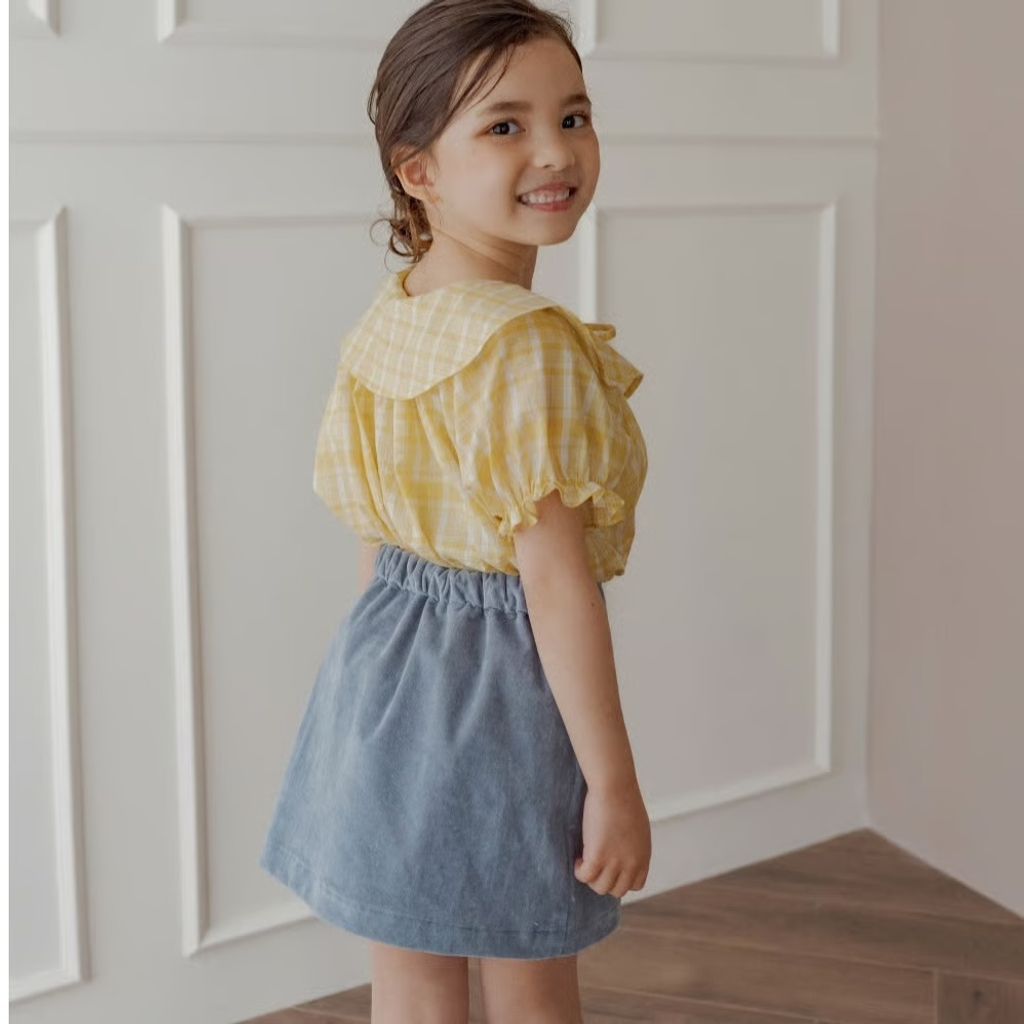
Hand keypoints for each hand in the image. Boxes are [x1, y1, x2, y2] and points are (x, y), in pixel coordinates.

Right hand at [573, 778, 650, 896]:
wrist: (615, 788)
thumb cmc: (624, 799)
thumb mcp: (638, 829)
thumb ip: (633, 846)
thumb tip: (622, 853)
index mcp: (643, 857)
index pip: (634, 885)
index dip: (620, 879)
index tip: (609, 868)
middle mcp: (631, 864)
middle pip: (616, 890)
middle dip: (604, 880)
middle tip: (594, 864)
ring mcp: (615, 862)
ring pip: (600, 887)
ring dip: (591, 877)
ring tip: (585, 860)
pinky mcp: (597, 856)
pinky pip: (585, 876)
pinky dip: (579, 871)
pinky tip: (578, 858)